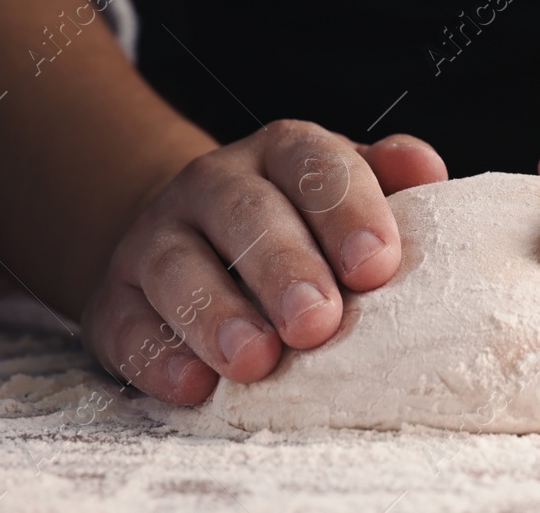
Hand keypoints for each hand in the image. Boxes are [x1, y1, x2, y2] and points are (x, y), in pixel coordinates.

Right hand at [80, 121, 445, 403]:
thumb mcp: (345, 192)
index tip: (375, 266)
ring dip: (217, 315)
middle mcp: (214, 185)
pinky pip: (127, 323)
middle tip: (318, 322)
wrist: (192, 238)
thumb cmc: (297, 225)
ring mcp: (157, 238)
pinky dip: (157, 356)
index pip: (314, 164)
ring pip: (178, 266)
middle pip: (246, 214)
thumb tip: (426, 169)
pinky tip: (193, 385)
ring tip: (255, 360)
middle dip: (283, 268)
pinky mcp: (114, 299)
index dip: (347, 211)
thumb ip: (388, 180)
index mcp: (281, 154)